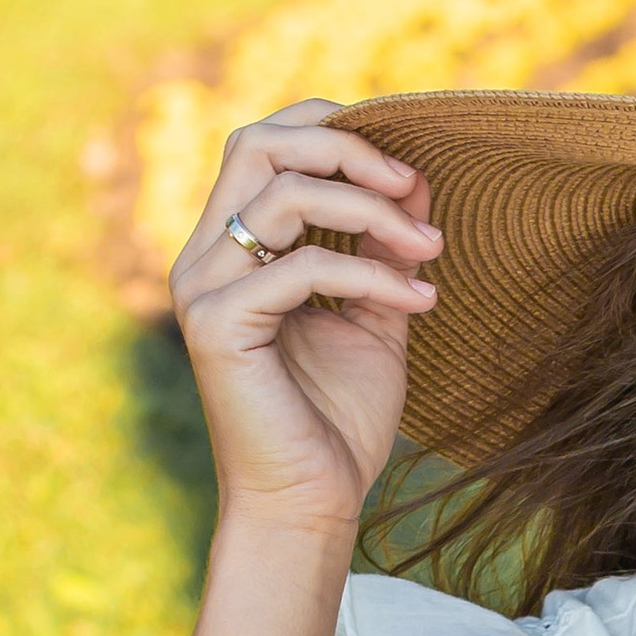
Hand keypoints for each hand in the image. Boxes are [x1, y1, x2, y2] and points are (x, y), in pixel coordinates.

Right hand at [171, 101, 440, 537]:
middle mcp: (207, 257)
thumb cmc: (337, 422)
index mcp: (234, 247)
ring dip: (372, 212)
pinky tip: (420, 303)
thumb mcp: (375, 314)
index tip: (404, 161)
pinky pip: (298, 268)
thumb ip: (386, 246)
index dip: (330, 128)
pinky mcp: (218, 326)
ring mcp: (204, 289)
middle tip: (413, 184)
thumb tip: (418, 177)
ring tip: (431, 250)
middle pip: (259, 142)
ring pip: (283, 196)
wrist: (310, 506)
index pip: (265, 142)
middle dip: (346, 149)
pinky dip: (369, 276)